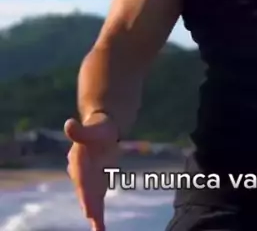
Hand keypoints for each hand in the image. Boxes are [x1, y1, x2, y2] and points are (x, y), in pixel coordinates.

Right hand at [65, 114, 119, 230]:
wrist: (100, 131)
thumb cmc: (98, 128)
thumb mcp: (94, 127)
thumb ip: (82, 131)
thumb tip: (68, 124)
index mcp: (79, 161)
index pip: (82, 178)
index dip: (85, 190)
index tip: (88, 203)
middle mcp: (80, 174)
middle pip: (85, 192)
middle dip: (88, 205)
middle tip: (93, 217)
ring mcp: (88, 181)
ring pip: (90, 200)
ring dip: (93, 214)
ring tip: (98, 229)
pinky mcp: (96, 184)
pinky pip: (97, 201)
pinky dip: (97, 214)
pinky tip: (99, 229)